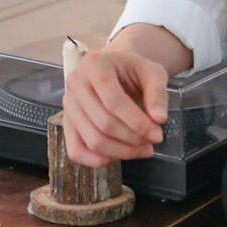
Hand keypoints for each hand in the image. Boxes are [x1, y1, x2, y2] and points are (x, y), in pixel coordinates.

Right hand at [62, 48, 168, 167]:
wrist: (115, 68)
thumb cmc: (133, 70)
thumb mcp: (153, 72)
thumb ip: (158, 93)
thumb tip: (159, 119)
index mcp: (95, 66)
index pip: (113, 102)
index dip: (137, 122)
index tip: (157, 134)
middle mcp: (76, 84)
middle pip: (102, 123)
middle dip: (132, 139)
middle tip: (152, 142)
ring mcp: (68, 104)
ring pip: (91, 139)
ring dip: (120, 152)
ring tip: (142, 149)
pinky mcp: (67, 122)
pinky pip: (75, 150)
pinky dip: (97, 160)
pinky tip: (118, 156)